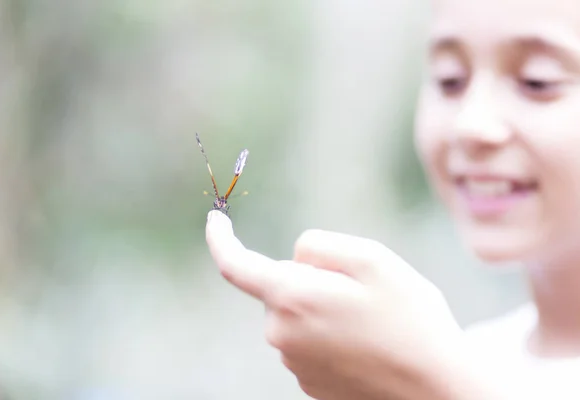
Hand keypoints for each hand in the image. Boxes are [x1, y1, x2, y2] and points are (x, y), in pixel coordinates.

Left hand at [205, 210, 468, 399]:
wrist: (437, 390)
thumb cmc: (410, 319)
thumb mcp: (373, 260)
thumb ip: (320, 246)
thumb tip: (294, 257)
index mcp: (291, 299)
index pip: (235, 266)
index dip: (220, 240)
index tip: (213, 221)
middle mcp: (281, 335)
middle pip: (281, 286)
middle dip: (311, 277)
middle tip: (362, 290)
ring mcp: (294, 364)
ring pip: (298, 313)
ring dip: (324, 307)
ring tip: (371, 322)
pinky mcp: (309, 383)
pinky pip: (310, 341)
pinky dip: (330, 333)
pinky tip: (367, 344)